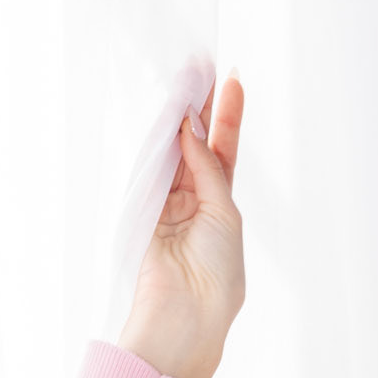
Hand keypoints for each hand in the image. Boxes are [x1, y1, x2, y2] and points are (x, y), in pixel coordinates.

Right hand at [116, 70, 245, 377]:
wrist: (184, 312)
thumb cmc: (217, 275)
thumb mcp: (224, 215)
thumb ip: (208, 169)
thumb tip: (190, 127)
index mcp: (222, 206)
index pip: (224, 151)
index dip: (228, 117)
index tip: (233, 79)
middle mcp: (194, 199)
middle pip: (197, 142)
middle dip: (201, 105)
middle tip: (202, 65)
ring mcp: (167, 201)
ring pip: (173, 150)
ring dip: (179, 115)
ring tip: (187, 76)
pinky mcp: (144, 207)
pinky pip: (152, 166)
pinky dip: (159, 141)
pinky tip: (167, 112)